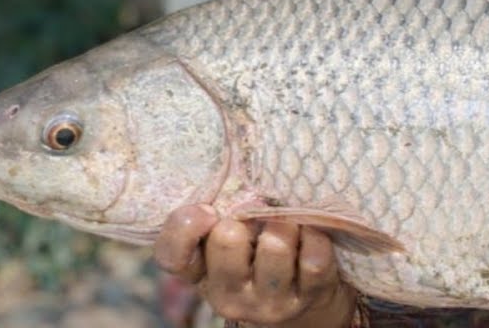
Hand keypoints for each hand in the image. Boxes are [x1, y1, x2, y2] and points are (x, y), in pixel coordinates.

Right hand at [153, 205, 357, 327]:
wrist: (303, 303)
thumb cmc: (257, 259)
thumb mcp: (228, 243)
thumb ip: (217, 218)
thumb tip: (233, 185)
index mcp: (201, 275)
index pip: (172, 255)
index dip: (186, 226)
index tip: (207, 210)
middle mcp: (230, 295)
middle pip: (227, 239)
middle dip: (246, 215)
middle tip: (258, 213)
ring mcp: (271, 301)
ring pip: (275, 245)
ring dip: (285, 223)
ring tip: (287, 225)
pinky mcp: (311, 296)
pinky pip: (314, 256)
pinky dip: (315, 235)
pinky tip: (310, 235)